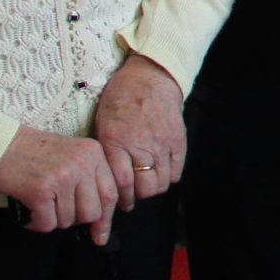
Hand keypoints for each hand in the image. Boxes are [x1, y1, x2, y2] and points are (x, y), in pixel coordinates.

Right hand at [0, 126, 120, 243]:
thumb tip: (100, 222)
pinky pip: (47, 224)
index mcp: (94, 153)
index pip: (110, 193)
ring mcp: (62, 177)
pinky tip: (30, 212)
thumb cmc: (34, 153)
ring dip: (52, 219)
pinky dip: (36, 223)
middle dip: (75, 219)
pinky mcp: (40, 191)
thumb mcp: (72, 155)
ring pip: (68, 220)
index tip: (100, 234)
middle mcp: (82, 164)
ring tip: (41, 204)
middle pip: (92, 212)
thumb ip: (89, 180)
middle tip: (58, 212)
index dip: (106, 219)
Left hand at [92, 54, 185, 204]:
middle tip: (132, 193)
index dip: (120, 198)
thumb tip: (102, 176)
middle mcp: (139, 144)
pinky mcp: (178, 140)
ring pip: (161, 183)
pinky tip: (160, 171)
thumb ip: (104, 150)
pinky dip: (169, 177)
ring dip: (152, 188)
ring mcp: (161, 143)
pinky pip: (176, 171)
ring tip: (146, 182)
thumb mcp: (101, 122)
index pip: (121, 182)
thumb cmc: (121, 97)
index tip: (118, 201)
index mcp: (115, 140)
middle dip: (136, 195)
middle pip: (143, 188)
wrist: (150, 77)